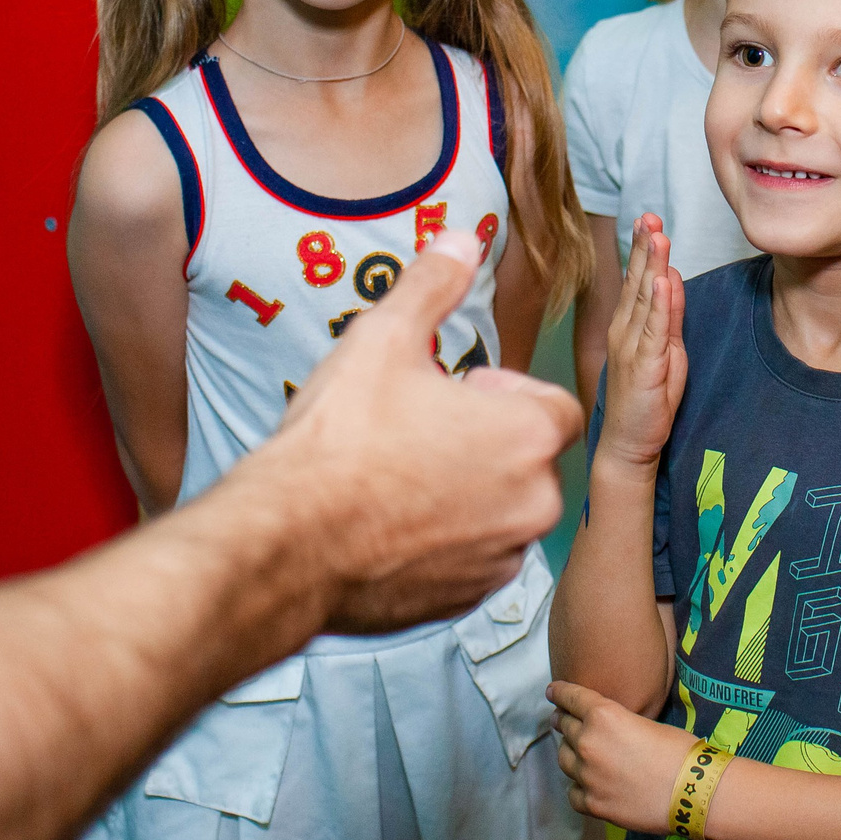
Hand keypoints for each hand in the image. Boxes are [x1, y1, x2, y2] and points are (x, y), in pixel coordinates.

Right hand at [233, 230, 581, 633]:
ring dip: (468, 493)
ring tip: (400, 477)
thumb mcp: (384, 339)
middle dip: (487, 442)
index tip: (459, 392)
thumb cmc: (339, 443)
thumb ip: (434, 285)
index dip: (508, 394)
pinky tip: (389, 524)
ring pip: (502, 512)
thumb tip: (461, 239)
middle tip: (422, 431)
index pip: (555, 407)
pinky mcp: (463, 600)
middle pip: (530, 460)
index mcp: (529, 436)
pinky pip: (471, 560)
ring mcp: (499, 559)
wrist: (285, 544)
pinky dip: (444, 542)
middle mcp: (532, 503)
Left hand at [549, 679, 699, 834]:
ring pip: (563, 759)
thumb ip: (617, 723)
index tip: (552, 691)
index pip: (570, 698)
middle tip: (562, 720)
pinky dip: (578, 786)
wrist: (693, 791)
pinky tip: (588, 784)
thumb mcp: (645, 722)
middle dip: (563, 721)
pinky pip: (572, 792)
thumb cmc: (680, 750)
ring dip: (569, 752)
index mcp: (604, 716)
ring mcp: (587, 776)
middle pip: (563, 727)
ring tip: (577, 752)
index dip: (559, 693)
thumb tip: (608, 730)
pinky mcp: (592, 804)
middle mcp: (588, 743)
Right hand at [598, 214, 686, 471]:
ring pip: (644, 299)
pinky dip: (657, 304)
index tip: (648, 220)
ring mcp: (632, 348)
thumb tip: (670, 278)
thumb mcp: (664, 349)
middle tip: (649, 216)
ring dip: (651, 266)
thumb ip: (667, 314)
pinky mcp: (644, 366)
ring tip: (656, 236)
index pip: (636, 280)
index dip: (642, 250)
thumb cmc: (646, 398)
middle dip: (644, 247)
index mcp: (628, 326)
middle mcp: (625, 331)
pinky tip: (660, 281)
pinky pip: (653, 330)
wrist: (629, 443)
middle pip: (637, 282)